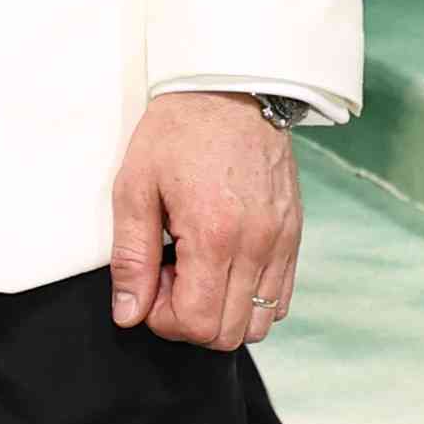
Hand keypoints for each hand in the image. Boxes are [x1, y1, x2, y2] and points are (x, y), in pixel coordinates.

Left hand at [108, 94, 301, 347]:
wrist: (230, 91)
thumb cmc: (177, 134)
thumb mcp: (134, 188)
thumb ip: (131, 257)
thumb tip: (129, 314)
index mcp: (214, 234)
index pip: (196, 322)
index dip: (163, 318)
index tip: (150, 283)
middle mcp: (257, 245)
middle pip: (228, 333)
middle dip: (189, 319)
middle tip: (169, 276)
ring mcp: (282, 242)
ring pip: (260, 323)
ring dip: (221, 313)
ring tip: (196, 271)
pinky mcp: (294, 235)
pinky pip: (281, 298)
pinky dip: (249, 300)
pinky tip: (223, 267)